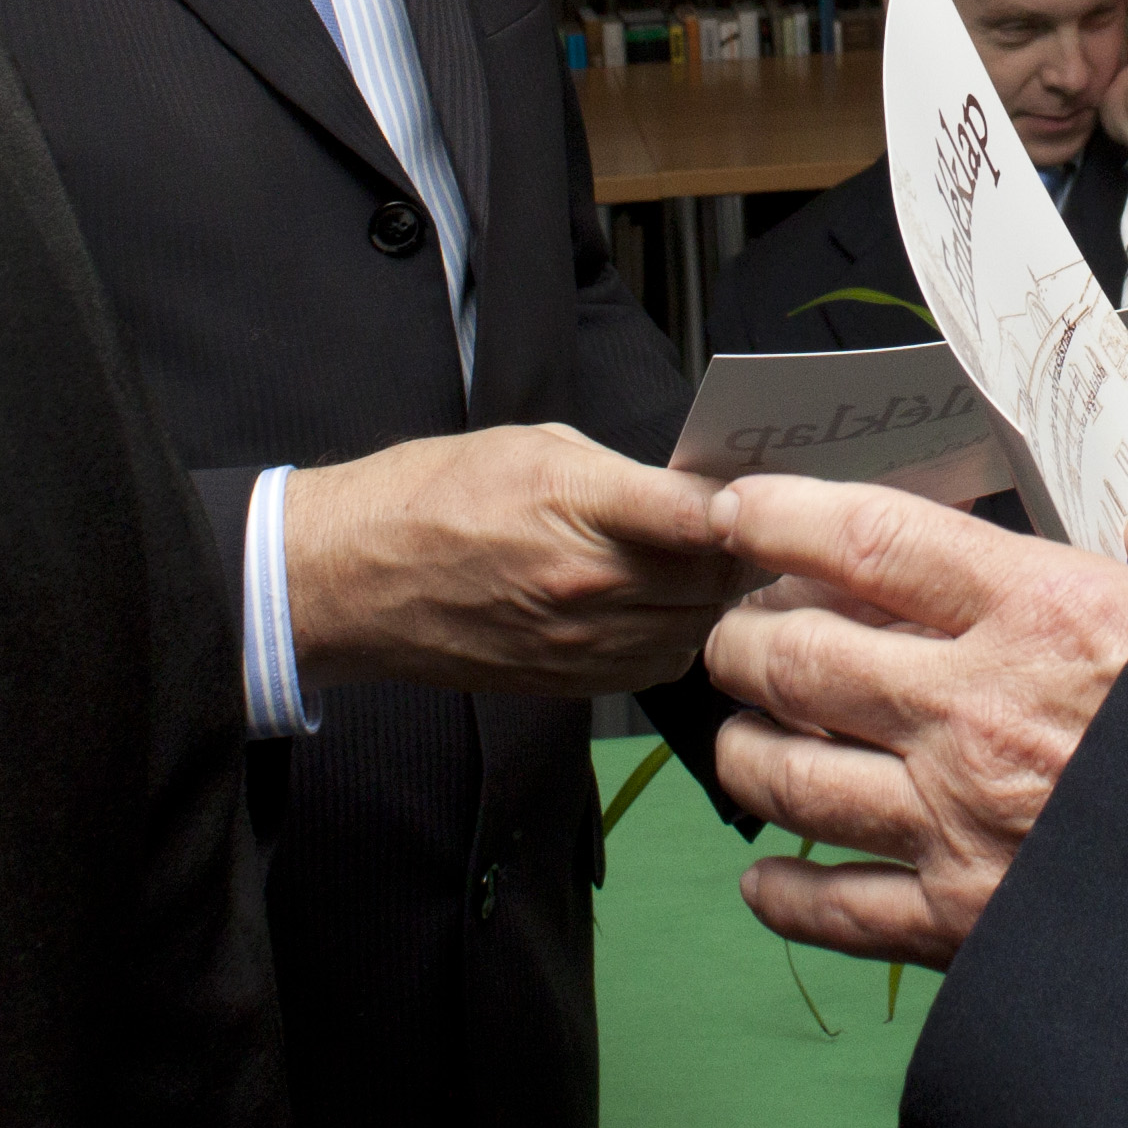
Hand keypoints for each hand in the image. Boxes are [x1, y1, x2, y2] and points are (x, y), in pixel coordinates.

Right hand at [285, 422, 753, 693]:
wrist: (353, 578)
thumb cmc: (432, 495)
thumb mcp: (535, 444)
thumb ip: (623, 473)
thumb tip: (690, 490)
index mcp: (579, 506)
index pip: (702, 515)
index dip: (752, 505)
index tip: (774, 493)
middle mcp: (588, 584)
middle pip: (717, 579)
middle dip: (748, 552)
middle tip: (767, 526)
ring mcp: (580, 642)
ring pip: (698, 630)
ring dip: (720, 600)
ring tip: (724, 567)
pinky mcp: (568, 682)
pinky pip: (658, 667)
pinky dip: (680, 638)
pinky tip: (674, 608)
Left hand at [705, 475, 1127, 968]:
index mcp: (1047, 617)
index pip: (874, 542)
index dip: (785, 516)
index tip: (738, 507)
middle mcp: (976, 713)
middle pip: (798, 657)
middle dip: (744, 639)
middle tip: (735, 633)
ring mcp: (958, 823)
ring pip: (789, 776)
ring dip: (745, 751)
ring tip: (739, 735)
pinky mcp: (963, 926)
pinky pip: (835, 907)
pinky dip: (784, 893)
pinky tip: (766, 881)